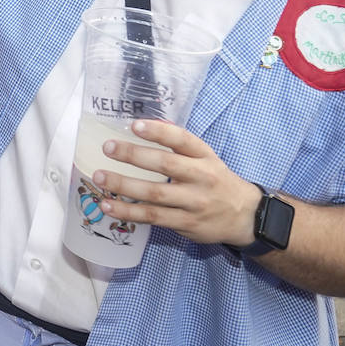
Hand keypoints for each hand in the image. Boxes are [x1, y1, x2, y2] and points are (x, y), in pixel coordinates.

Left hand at [91, 119, 263, 247]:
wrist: (244, 216)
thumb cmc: (216, 181)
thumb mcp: (206, 158)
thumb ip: (180, 144)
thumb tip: (151, 123)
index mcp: (204, 156)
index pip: (182, 139)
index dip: (158, 131)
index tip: (134, 125)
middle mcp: (200, 178)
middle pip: (165, 165)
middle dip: (134, 155)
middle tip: (108, 147)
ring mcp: (193, 202)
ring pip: (154, 194)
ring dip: (123, 186)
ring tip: (100, 177)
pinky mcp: (185, 223)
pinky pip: (152, 217)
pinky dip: (127, 212)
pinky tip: (107, 206)